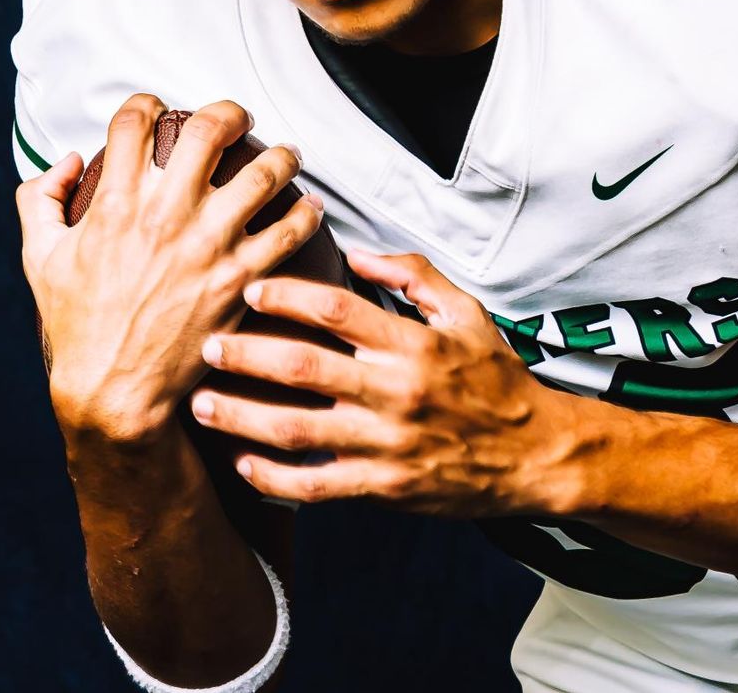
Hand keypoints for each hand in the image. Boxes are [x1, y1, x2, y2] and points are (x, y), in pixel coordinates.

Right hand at [15, 94, 324, 443]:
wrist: (114, 390)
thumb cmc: (77, 326)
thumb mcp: (40, 259)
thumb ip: (40, 200)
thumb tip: (69, 161)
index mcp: (116, 202)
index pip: (135, 120)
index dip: (149, 103)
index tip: (161, 108)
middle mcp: (167, 214)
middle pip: (210, 129)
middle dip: (231, 112)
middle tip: (241, 119)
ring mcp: (208, 245)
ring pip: (265, 173)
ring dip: (283, 156)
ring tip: (289, 156)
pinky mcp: (239, 278)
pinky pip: (289, 231)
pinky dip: (306, 212)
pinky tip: (310, 207)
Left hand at [189, 249, 583, 515]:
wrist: (535, 454)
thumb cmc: (496, 380)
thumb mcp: (467, 313)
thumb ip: (414, 275)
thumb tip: (358, 250)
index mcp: (413, 344)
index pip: (335, 310)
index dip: (285, 296)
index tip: (249, 289)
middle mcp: (395, 392)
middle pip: (302, 367)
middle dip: (244, 354)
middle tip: (206, 344)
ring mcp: (386, 444)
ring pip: (297, 430)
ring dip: (241, 416)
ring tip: (202, 404)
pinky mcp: (383, 487)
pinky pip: (315, 486)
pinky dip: (273, 478)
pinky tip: (242, 463)